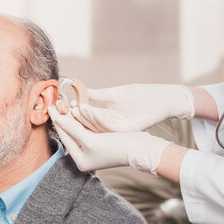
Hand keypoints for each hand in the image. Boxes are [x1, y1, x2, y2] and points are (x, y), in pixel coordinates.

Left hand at [49, 105, 170, 173]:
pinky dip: (83, 117)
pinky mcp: (102, 141)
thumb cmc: (116, 148)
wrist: (141, 148)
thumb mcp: (90, 139)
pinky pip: (88, 127)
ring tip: (66, 102)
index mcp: (80, 160)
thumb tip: (57, 118)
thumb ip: (72, 129)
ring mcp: (94, 149)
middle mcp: (85, 156)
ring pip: (79, 128)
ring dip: (73, 116)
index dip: (57, 121)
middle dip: (64, 118)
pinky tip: (79, 107)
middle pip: (71, 133)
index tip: (50, 107)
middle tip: (56, 102)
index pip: (65, 137)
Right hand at [71, 84, 193, 132]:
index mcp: (108, 124)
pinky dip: (95, 117)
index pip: (85, 123)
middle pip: (87, 128)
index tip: (59, 106)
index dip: (72, 115)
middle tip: (58, 110)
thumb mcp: (115, 94)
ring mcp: (119, 132)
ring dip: (81, 118)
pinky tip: (85, 108)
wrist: (164, 98)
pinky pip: (107, 124)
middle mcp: (112, 131)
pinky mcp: (126, 129)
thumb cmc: (141, 95)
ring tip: (70, 108)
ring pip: (95, 127)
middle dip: (71, 119)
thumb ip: (97, 95)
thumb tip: (79, 92)